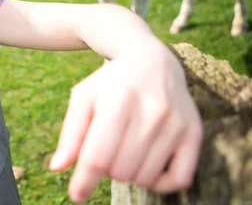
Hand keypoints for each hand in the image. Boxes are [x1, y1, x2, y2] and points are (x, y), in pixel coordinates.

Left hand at [49, 43, 202, 202]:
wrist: (152, 60)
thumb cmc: (111, 83)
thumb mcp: (84, 97)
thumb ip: (71, 132)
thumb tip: (57, 168)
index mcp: (118, 100)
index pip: (98, 157)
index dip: (84, 181)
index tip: (76, 195)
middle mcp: (151, 111)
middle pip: (120, 170)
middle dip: (106, 168)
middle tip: (107, 148)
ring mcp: (176, 123)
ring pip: (144, 177)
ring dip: (129, 172)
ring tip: (125, 148)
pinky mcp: (194, 132)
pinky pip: (178, 179)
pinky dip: (159, 182)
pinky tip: (146, 164)